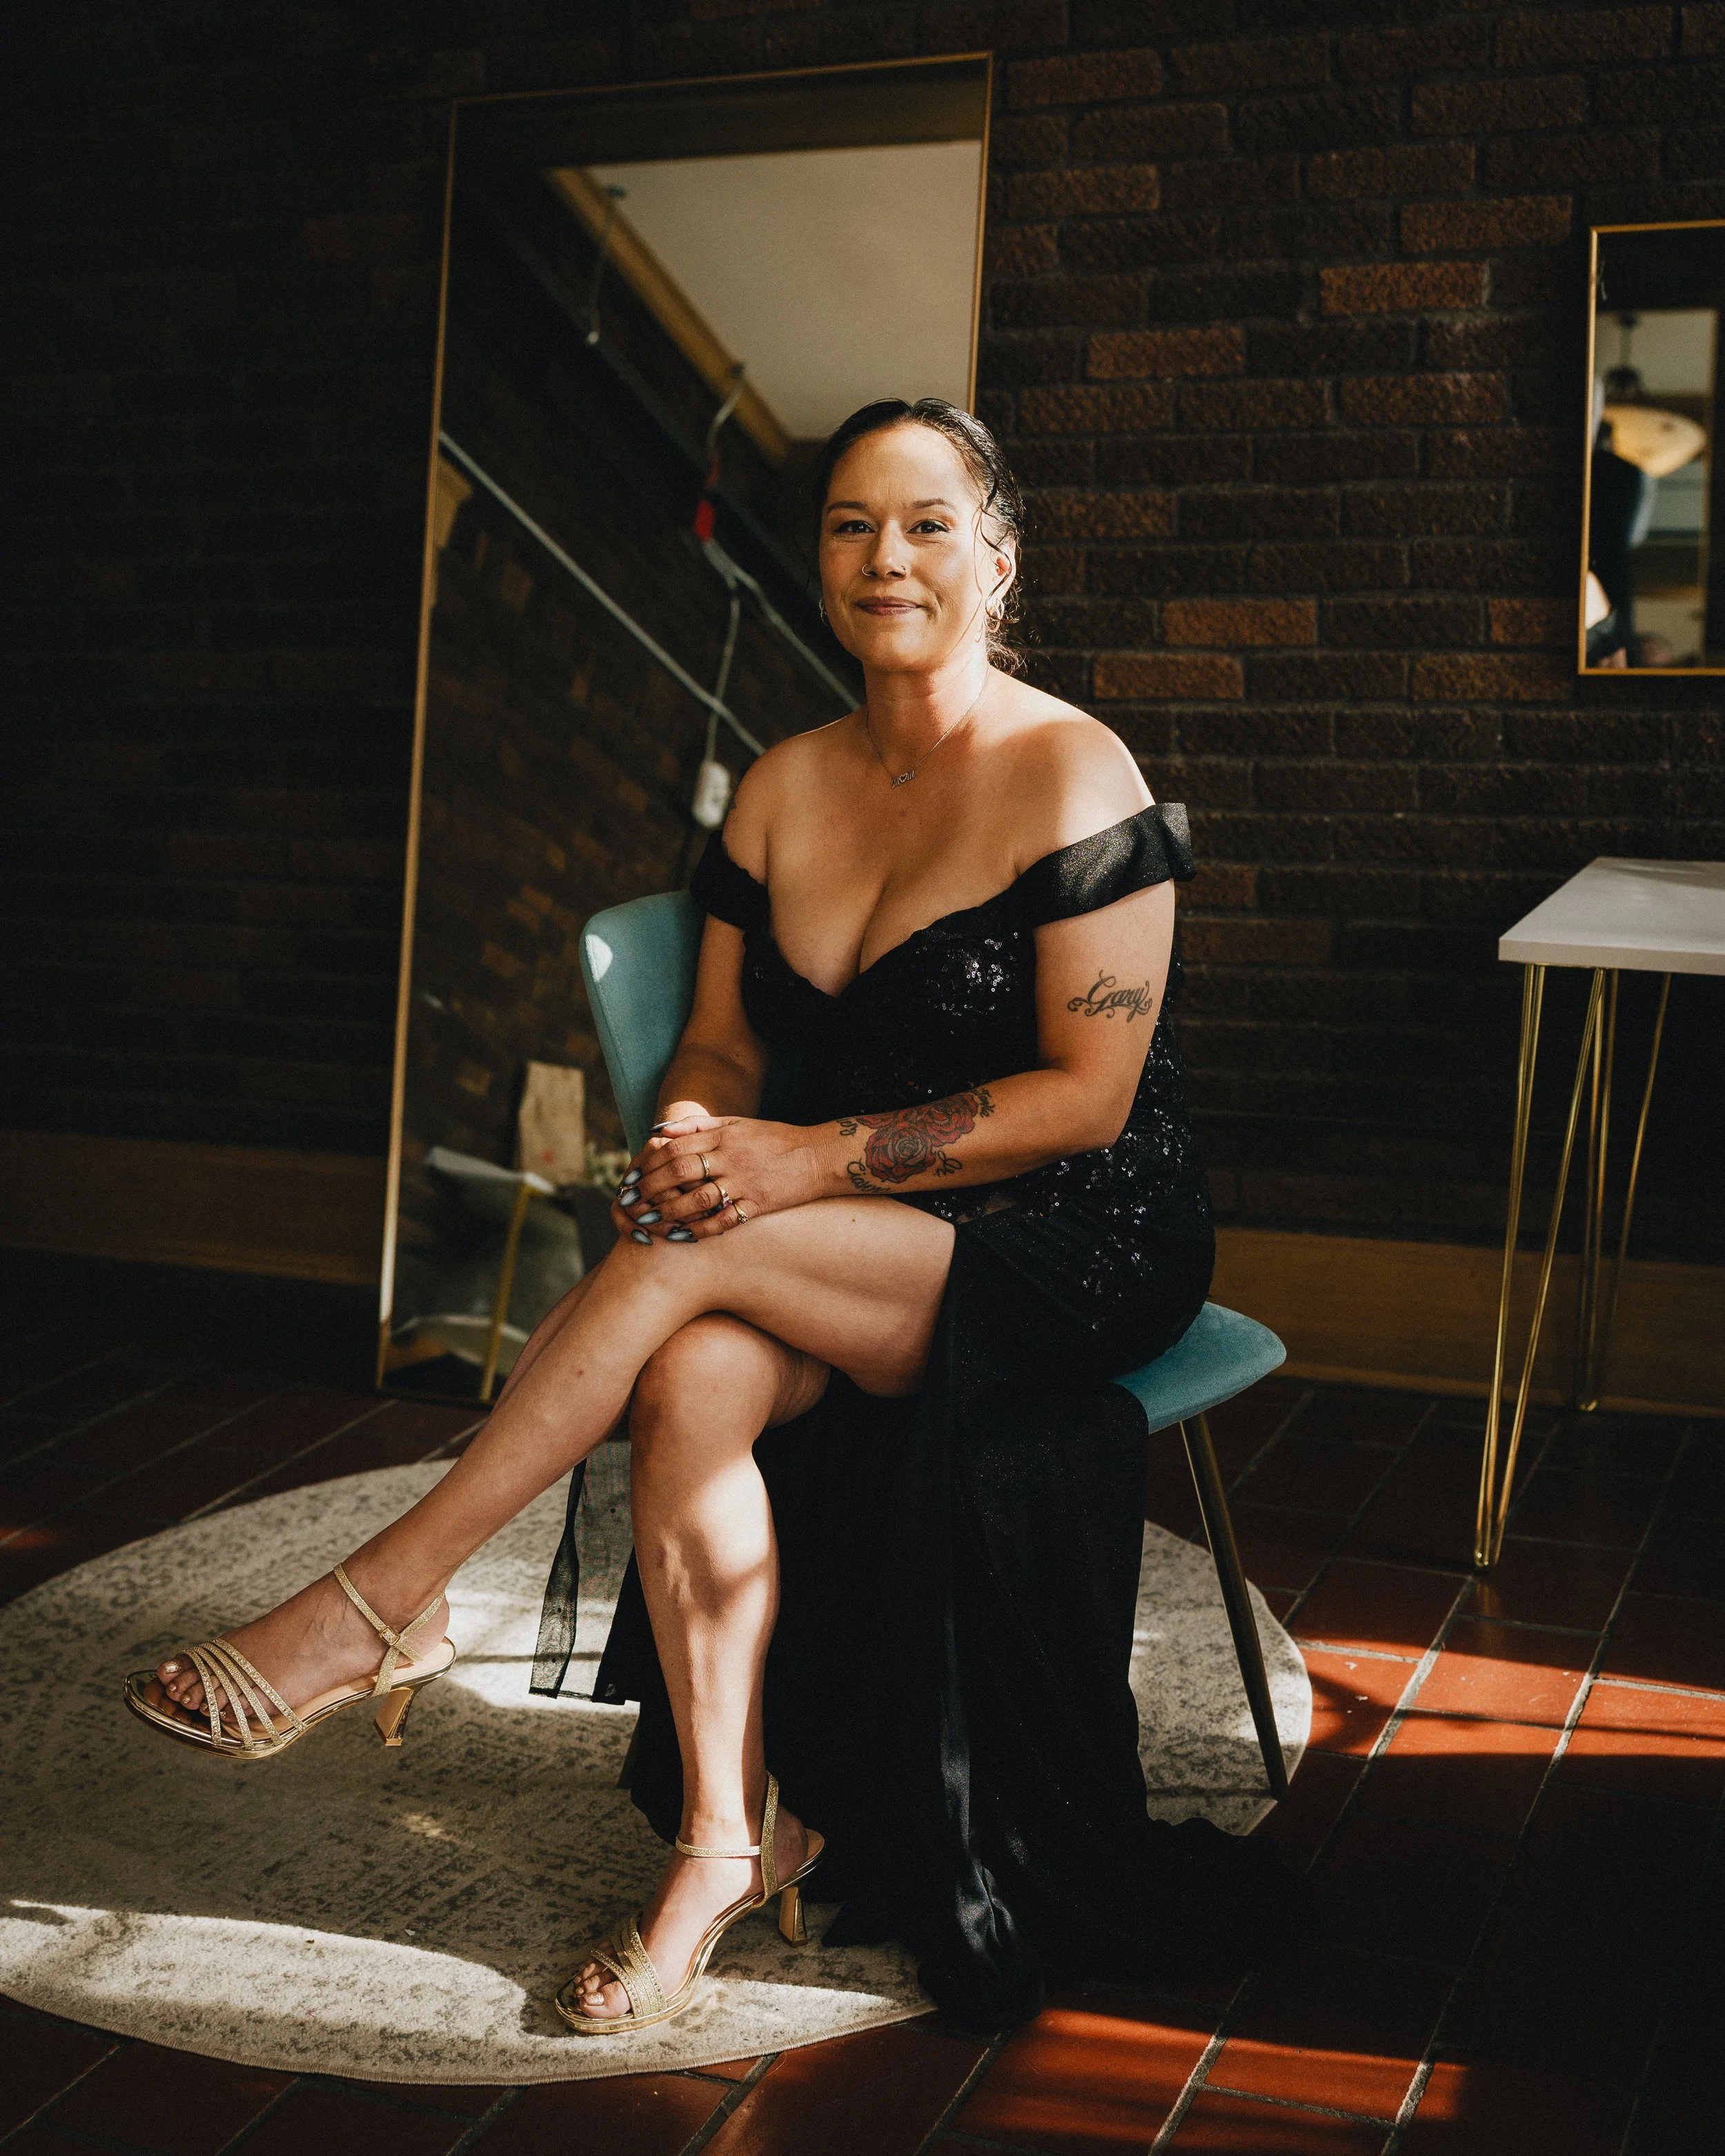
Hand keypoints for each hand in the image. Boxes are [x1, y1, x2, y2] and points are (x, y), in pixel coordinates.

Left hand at [610, 1105, 819, 1241]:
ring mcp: (745, 1181)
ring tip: (649, 1222)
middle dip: (651, 1188)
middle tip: (631, 1203)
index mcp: (723, 1135)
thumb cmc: (775, 1139)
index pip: (675, 1148)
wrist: (818, 1156)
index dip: (648, 1164)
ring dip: (669, 1212)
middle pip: (680, 1171)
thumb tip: (661, 1133)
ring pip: (697, 1198)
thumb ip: (699, 1126)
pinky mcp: (758, 1203)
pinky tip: (683, 1236)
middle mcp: (730, 1157)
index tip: (631, 1178)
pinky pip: (724, 1219)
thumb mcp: (737, 1124)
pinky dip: (701, 1229)